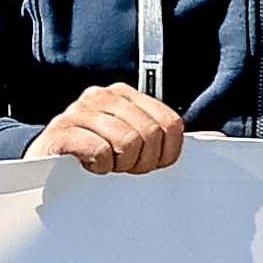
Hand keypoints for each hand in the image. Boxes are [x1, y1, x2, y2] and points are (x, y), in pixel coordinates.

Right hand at [28, 84, 186, 176]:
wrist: (45, 168)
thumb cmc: (94, 156)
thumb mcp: (136, 144)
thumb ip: (170, 140)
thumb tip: (217, 137)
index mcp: (125, 95)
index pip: (169, 123)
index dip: (165, 154)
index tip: (147, 163)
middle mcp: (102, 96)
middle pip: (150, 133)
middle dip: (141, 162)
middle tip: (122, 168)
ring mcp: (78, 111)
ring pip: (127, 141)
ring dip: (119, 165)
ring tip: (106, 166)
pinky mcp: (60, 132)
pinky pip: (98, 150)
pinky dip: (99, 167)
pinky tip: (88, 166)